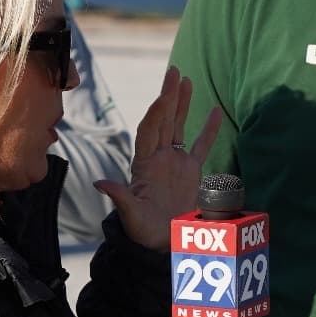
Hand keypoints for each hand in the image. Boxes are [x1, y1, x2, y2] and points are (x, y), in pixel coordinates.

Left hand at [94, 64, 223, 250]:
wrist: (159, 244)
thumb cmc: (142, 232)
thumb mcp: (130, 215)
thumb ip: (120, 197)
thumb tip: (100, 183)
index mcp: (144, 165)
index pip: (150, 131)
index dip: (157, 113)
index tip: (164, 95)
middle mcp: (158, 158)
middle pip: (163, 120)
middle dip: (168, 96)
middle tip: (174, 72)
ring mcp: (174, 162)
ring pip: (179, 126)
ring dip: (182, 104)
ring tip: (187, 80)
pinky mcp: (190, 172)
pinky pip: (201, 145)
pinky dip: (208, 129)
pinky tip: (215, 111)